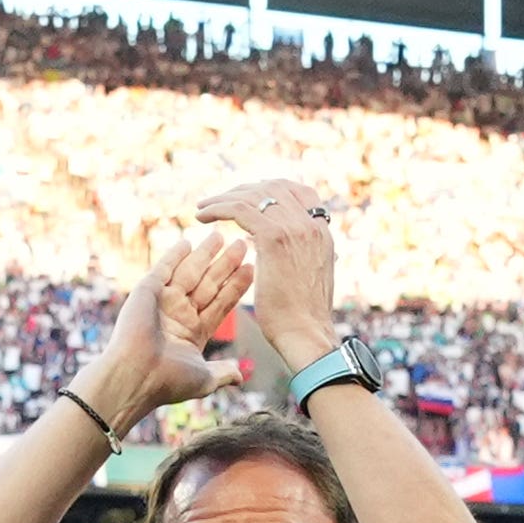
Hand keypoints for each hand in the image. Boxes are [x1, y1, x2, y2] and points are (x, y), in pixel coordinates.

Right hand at [74, 227, 252, 425]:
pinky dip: (175, 255)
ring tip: (222, 236)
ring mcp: (163, 302)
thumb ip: (222, 372)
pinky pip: (163, 269)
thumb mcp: (204, 379)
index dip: (235, 287)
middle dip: (225, 265)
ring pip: (190, 273)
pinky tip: (188, 242)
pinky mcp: (147, 292)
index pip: (220, 303)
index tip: (251, 269)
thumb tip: (240, 375)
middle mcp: (179, 315)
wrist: (137, 376)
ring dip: (205, 254)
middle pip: (208, 284)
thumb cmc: (168, 382)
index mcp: (193, 333)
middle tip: (242, 245)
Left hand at [194, 177, 338, 366]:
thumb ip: (297, 257)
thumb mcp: (307, 278)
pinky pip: (240, 209)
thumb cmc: (302, 320)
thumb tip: (277, 252)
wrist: (306, 335)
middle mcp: (311, 225)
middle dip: (245, 190)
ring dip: (225, 198)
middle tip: (221, 200)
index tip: (250, 198)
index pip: (300, 193)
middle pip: (276, 187)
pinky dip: (218, 208)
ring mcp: (295, 228)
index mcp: (322, 233)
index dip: (272, 190)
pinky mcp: (274, 237)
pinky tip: (201, 217)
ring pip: (255, 195)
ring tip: (204, 207)